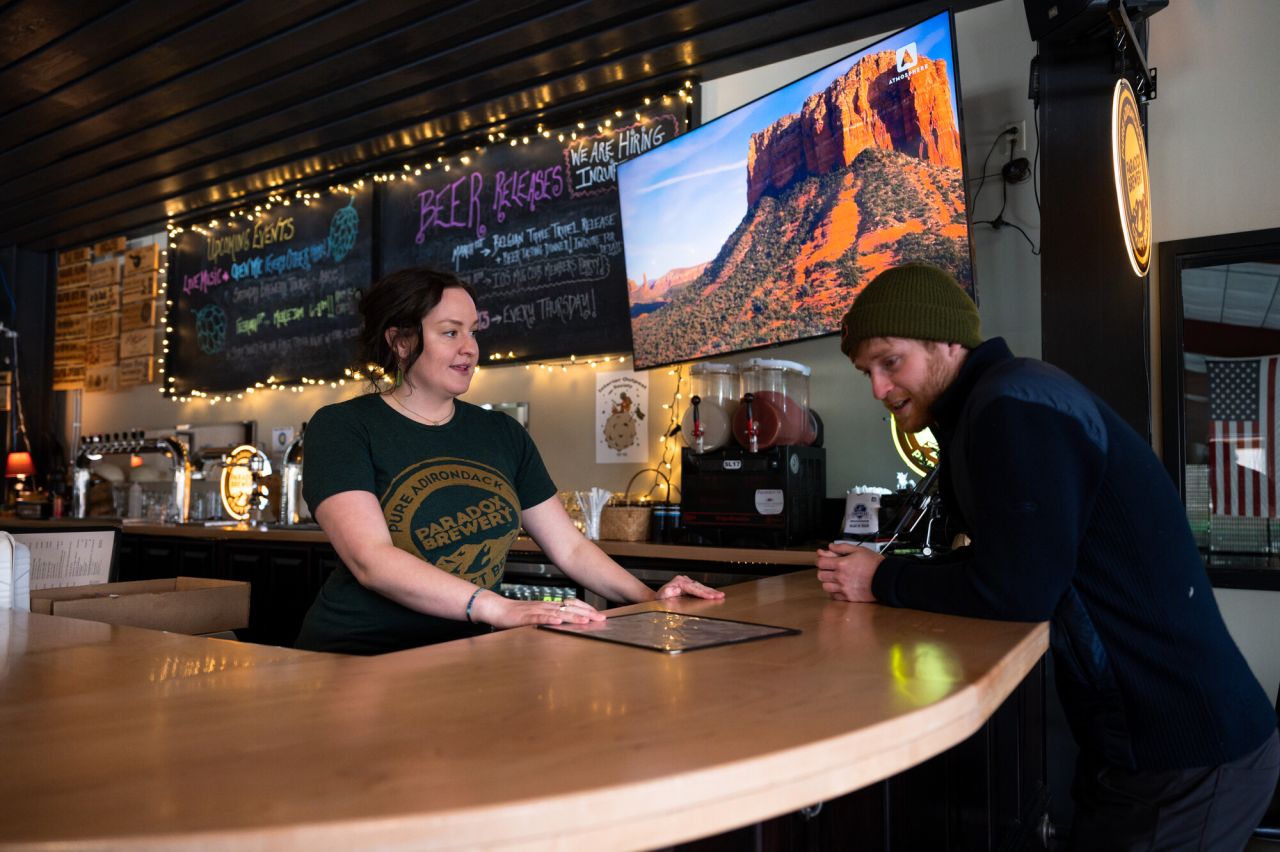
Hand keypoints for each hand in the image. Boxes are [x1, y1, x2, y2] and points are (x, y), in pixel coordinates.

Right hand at [472, 592, 604, 628]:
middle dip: (586, 613)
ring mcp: (536, 611)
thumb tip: (564, 623)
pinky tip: (559, 621)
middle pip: (569, 608)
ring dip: (573, 617)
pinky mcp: (525, 617)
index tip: (599, 615)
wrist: (496, 608)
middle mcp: (545, 606)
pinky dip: (550, 619)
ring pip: (557, 613)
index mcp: (549, 606)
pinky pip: (539, 618)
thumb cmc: (515, 615)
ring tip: (586, 620)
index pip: (571, 605)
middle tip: (601, 618)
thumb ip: (549, 619)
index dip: (586, 609)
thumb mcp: (536, 617)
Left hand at [654, 575, 725, 600]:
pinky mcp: (688, 585)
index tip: (712, 596)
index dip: (704, 593)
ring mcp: (686, 582)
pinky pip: (699, 588)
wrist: (656, 598)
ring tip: (720, 595)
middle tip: (721, 596)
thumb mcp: (662, 596)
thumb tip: (674, 589)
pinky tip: (714, 594)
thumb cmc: (659, 599)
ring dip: (711, 591)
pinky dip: (707, 591)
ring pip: (701, 586)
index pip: (694, 588)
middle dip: (711, 591)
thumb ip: (667, 592)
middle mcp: (684, 580)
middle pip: (700, 586)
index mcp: (679, 582)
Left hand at [815, 541, 882, 601]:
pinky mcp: (848, 597)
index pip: (820, 563)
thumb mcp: (859, 550)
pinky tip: (840, 587)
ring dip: (827, 582)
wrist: (886, 578)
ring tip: (834, 579)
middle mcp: (840, 577)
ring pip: (825, 587)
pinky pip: (834, 596)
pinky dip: (834, 592)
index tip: (823, 560)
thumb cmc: (874, 564)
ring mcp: (843, 588)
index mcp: (841, 564)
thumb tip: (830, 547)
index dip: (820, 560)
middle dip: (823, 571)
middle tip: (829, 569)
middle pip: (820, 575)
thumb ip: (842, 547)